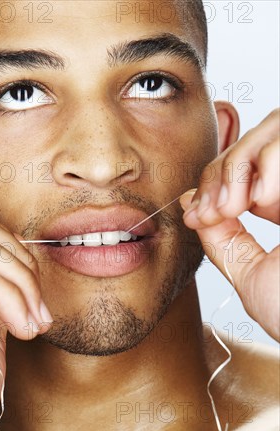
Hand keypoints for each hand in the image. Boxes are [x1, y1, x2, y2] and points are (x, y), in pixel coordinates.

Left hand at [180, 109, 279, 341]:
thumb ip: (222, 237)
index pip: (245, 166)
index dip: (214, 180)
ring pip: (274, 127)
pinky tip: (262, 198)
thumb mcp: (248, 272)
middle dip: (221, 169)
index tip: (196, 215)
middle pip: (258, 138)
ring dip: (240, 163)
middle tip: (212, 211)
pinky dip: (269, 162)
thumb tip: (190, 201)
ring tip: (234, 207)